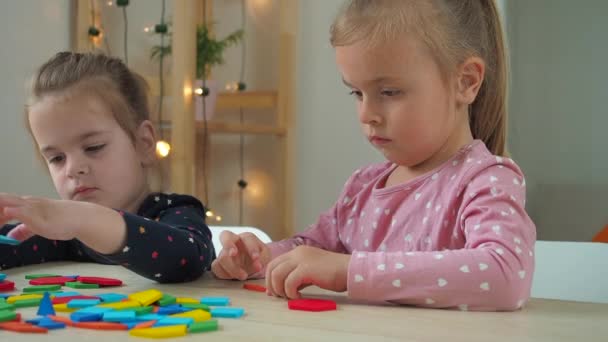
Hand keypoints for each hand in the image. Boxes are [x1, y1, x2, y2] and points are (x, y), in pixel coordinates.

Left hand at [0, 193, 125, 253]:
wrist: (81, 218)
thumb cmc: (64, 221)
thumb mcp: (38, 226)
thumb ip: (24, 230)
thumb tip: (11, 237)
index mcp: (26, 204)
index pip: (2, 204)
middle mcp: (26, 203)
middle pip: (1, 200)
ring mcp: (31, 208)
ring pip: (6, 203)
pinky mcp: (37, 216)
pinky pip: (20, 211)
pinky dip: (10, 212)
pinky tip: (6, 213)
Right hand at [211, 231, 270, 280]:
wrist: (252, 266)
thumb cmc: (259, 258)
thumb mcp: (265, 256)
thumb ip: (262, 258)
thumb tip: (257, 265)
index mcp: (246, 238)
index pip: (247, 238)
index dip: (251, 247)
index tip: (256, 258)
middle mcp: (233, 242)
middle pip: (225, 235)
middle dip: (228, 244)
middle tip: (233, 253)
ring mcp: (224, 252)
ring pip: (222, 257)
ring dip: (232, 268)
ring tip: (244, 276)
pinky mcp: (219, 263)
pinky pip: (215, 267)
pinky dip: (224, 274)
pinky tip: (233, 278)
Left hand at [265, 245, 350, 298]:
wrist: (349, 270)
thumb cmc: (333, 274)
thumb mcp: (311, 272)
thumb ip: (297, 277)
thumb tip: (281, 289)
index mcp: (297, 252)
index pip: (274, 263)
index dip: (270, 279)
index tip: (274, 292)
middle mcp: (297, 253)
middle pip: (271, 268)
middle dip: (271, 285)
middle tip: (280, 297)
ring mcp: (301, 259)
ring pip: (277, 275)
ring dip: (280, 290)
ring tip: (291, 297)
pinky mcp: (306, 268)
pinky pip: (288, 282)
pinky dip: (290, 292)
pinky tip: (299, 296)